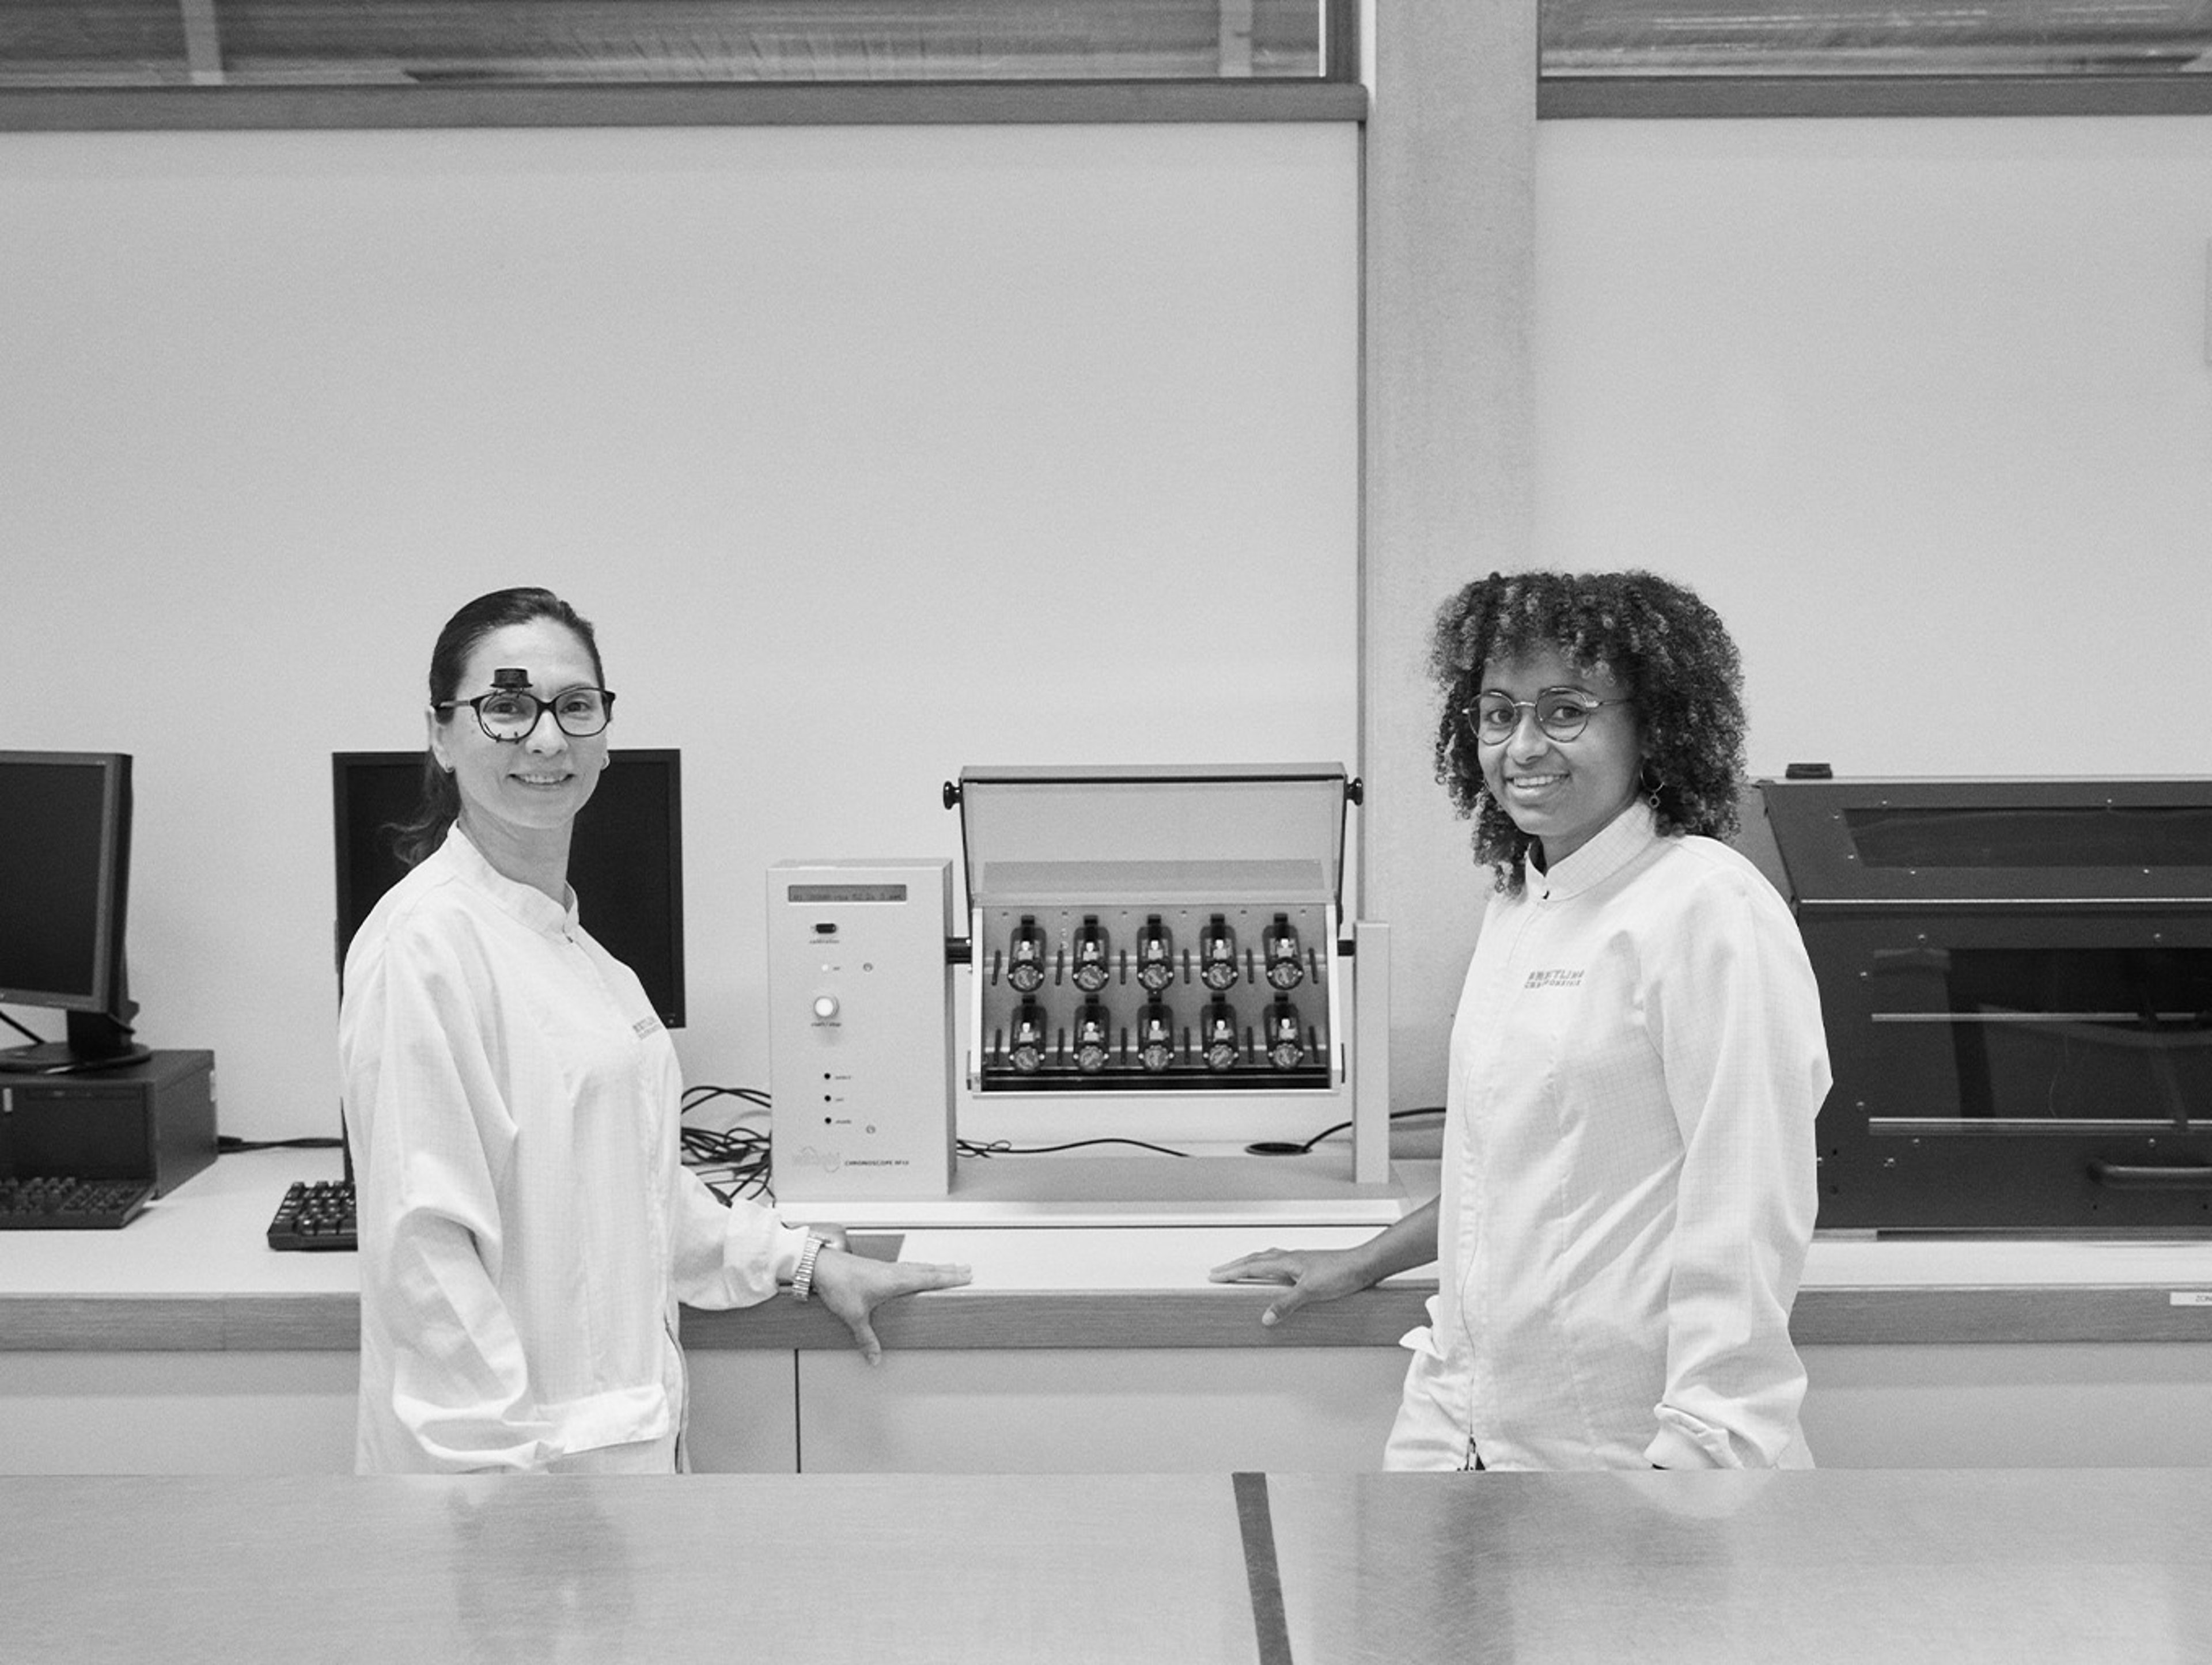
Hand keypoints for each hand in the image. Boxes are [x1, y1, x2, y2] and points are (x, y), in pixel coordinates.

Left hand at [808, 1247, 970, 1365]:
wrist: (821, 1266)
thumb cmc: (839, 1285)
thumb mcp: (854, 1316)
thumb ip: (866, 1338)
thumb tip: (874, 1358)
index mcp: (894, 1281)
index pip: (928, 1278)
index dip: (948, 1278)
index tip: (965, 1276)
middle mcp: (894, 1271)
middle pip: (928, 1270)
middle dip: (949, 1271)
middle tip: (967, 1270)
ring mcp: (887, 1267)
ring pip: (918, 1266)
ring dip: (936, 1267)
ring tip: (949, 1267)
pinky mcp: (879, 1267)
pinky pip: (908, 1266)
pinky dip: (920, 1267)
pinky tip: (918, 1270)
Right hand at [1207, 1246, 1372, 1327]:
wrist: (1364, 1265)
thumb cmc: (1342, 1273)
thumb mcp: (1311, 1292)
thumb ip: (1286, 1304)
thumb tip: (1266, 1317)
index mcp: (1286, 1262)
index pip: (1252, 1266)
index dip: (1232, 1272)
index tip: (1215, 1275)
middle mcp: (1291, 1258)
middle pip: (1256, 1259)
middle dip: (1235, 1266)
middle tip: (1219, 1271)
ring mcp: (1301, 1261)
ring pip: (1269, 1259)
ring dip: (1252, 1263)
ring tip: (1242, 1269)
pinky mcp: (1310, 1266)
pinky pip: (1281, 1263)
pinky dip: (1270, 1267)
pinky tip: (1277, 1275)